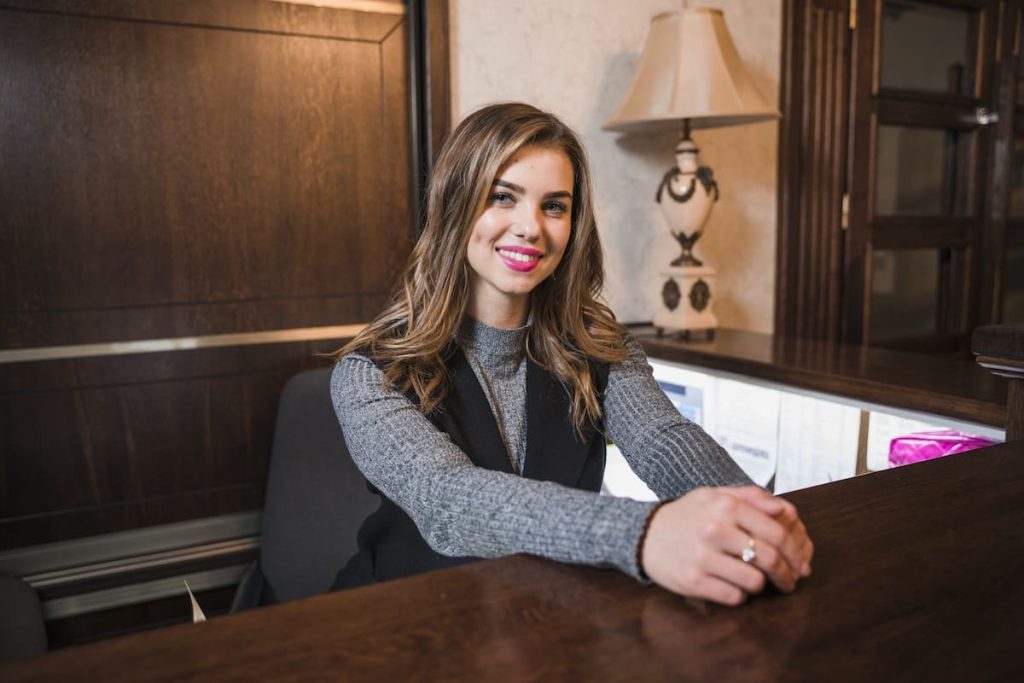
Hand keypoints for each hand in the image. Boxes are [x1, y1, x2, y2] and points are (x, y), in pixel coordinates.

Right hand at [640, 486, 813, 605]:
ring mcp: (703, 557)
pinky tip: (734, 586)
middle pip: (769, 558)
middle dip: (787, 574)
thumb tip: (784, 510)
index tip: (801, 562)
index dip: (796, 551)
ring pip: (754, 581)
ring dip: (762, 585)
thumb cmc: (687, 515)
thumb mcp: (715, 495)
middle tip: (791, 581)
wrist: (644, 534)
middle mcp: (714, 530)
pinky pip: (733, 597)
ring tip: (758, 581)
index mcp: (725, 506)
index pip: (776, 532)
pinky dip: (740, 595)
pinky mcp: (693, 581)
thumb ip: (751, 497)